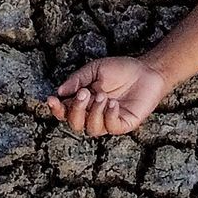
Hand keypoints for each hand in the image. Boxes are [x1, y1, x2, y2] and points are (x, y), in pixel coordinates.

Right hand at [46, 57, 169, 136]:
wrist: (147, 70)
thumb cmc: (120, 69)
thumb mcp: (95, 69)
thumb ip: (77, 80)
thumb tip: (59, 92)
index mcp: (84, 102)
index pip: (65, 111)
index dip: (56, 108)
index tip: (51, 99)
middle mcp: (93, 114)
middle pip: (75, 123)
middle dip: (76, 110)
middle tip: (84, 93)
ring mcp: (108, 121)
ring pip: (91, 128)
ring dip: (94, 112)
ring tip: (103, 95)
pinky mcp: (124, 124)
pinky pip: (111, 127)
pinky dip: (109, 116)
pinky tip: (113, 103)